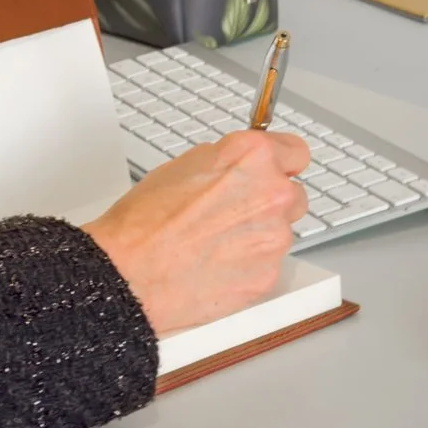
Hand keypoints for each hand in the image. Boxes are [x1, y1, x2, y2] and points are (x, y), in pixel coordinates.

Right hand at [82, 130, 309, 335]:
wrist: (130, 274)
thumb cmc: (145, 223)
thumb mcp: (184, 165)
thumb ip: (228, 162)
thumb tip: (242, 166)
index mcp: (253, 157)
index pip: (297, 151)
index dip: (281, 163)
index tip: (275, 171)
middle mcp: (272, 194)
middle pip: (294, 195)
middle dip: (270, 202)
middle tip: (234, 212)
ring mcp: (273, 238)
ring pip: (280, 233)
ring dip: (259, 235)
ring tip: (216, 242)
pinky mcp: (268, 276)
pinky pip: (268, 265)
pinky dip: (249, 266)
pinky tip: (216, 263)